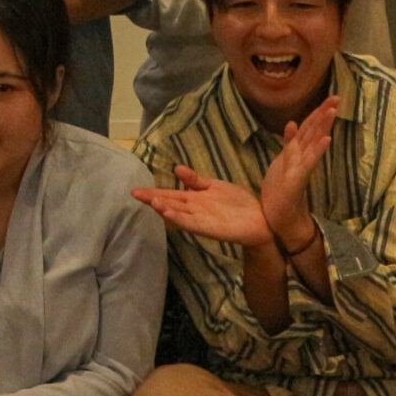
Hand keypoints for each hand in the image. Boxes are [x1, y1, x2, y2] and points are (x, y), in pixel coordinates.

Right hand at [135, 164, 271, 248]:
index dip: (153, 191)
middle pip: (169, 203)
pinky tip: (168, 213)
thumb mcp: (215, 186)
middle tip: (135, 194)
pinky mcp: (210, 228)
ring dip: (164, 208)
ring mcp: (201, 219)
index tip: (135, 189)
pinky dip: (179, 218)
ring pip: (178, 213)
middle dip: (152, 199)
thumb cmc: (239, 203)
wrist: (261, 219)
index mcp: (194, 199)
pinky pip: (191, 223)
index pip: (169, 194)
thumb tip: (176, 168)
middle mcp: (194, 210)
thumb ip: (196, 180)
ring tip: (150, 201)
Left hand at [258, 97, 338, 243]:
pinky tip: (325, 139)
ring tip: (333, 110)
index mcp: (297, 153)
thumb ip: (289, 144)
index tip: (331, 97)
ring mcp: (301, 169)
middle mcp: (302, 158)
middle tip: (338, 97)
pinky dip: (317, 151)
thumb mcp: (281, 164)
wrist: (281, 221)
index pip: (309, 128)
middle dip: (324, 114)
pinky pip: (308, 163)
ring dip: (322, 126)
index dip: (318, 112)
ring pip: (313, 143)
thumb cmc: (280, 192)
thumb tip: (291, 123)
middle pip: (314, 131)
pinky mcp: (297, 180)